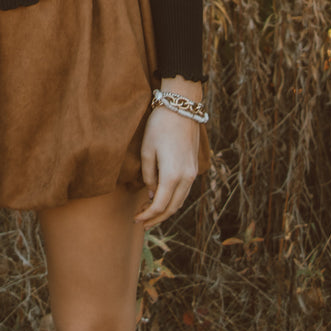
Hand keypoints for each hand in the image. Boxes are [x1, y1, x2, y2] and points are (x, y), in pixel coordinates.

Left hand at [134, 76, 201, 228]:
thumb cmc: (159, 126)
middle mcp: (186, 178)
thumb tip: (150, 192)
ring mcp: (193, 173)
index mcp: (173, 176)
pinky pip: (185, 191)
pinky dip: (173, 199)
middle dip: (157, 218)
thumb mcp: (147, 150)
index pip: (160, 205)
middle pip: (172, 208)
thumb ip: (148, 175)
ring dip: (166, 210)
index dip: (148, 215)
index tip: (136, 220)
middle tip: (142, 222)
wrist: (181, 108)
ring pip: (180, 201)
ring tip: (150, 213)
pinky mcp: (194, 167)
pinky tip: (162, 197)